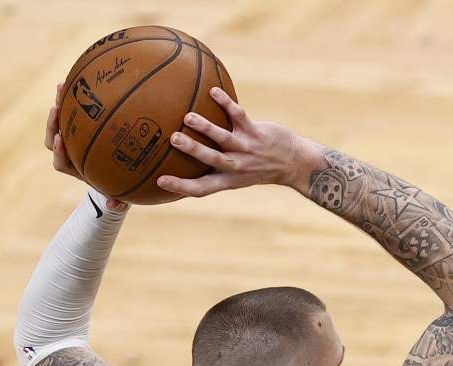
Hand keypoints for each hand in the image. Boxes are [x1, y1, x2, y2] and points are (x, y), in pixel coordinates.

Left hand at [44, 83, 127, 210]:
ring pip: (60, 121)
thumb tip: (116, 204)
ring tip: (63, 86)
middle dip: (53, 123)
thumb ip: (119, 200)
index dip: (58, 151)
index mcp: (76, 168)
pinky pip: (73, 110)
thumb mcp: (121, 194)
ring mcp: (73, 138)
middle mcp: (71, 153)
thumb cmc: (118, 185)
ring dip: (60, 104)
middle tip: (56, 108)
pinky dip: (74, 98)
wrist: (114, 176)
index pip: (60, 161)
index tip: (60, 140)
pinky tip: (82, 79)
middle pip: (54, 138)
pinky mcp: (80, 125)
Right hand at [156, 87, 305, 196]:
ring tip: (188, 117)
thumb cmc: (257, 168)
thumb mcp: (236, 176)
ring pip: (224, 138)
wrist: (293, 163)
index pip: (202, 188)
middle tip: (173, 139)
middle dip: (193, 150)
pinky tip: (213, 91)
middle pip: (212, 160)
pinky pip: (239, 116)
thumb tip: (181, 163)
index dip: (181, 186)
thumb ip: (212, 171)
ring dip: (206, 127)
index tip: (160, 181)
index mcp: (227, 180)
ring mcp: (247, 149)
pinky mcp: (256, 132)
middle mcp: (237, 166)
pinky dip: (226, 103)